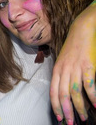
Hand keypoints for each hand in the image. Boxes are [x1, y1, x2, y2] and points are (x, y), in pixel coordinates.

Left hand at [50, 1, 95, 123]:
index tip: (59, 117)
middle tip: (70, 123)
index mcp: (57, 70)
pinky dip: (93, 97)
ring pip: (74, 92)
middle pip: (62, 95)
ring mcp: (75, 68)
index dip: (56, 106)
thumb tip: (67, 92)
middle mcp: (64, 70)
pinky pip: (89, 85)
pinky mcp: (88, 65)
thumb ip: (63, 75)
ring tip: (83, 118)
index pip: (53, 92)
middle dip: (66, 111)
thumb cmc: (73, 47)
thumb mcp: (63, 61)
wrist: (81, 30)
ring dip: (79, 107)